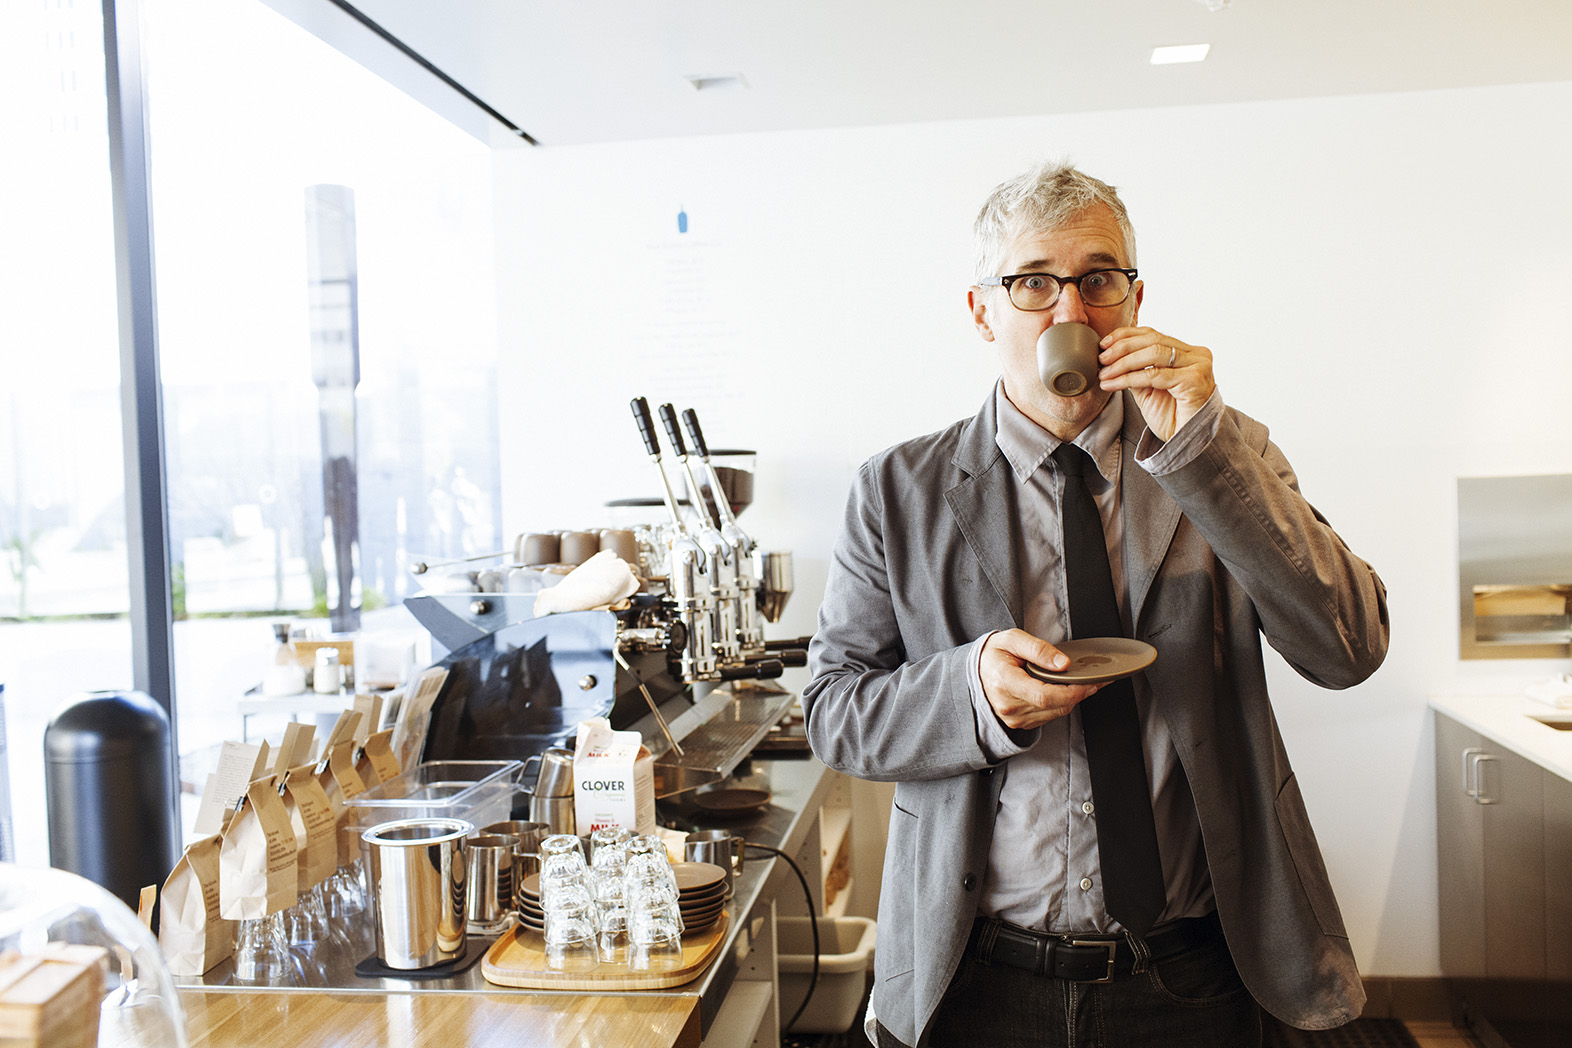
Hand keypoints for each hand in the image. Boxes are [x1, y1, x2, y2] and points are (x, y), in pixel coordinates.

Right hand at [980, 629, 1101, 730]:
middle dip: (1079, 694)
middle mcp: (1008, 705)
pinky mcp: (1019, 723)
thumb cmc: (993, 654)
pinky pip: (1048, 716)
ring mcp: (1013, 717)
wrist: (976, 671)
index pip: (1044, 696)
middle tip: (1094, 680)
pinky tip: (1065, 691)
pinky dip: (1061, 704)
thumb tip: (1063, 663)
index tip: (1088, 683)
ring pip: (1055, 713)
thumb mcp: (1012, 639)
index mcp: (1005, 682)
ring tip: (1082, 684)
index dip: (1072, 692)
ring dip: (1072, 700)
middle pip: (1054, 706)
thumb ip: (1038, 649)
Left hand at [1096, 326, 1215, 441]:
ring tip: (1105, 373)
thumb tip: (1109, 357)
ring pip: (1154, 353)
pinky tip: (1113, 384)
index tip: (1103, 343)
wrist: (1189, 442)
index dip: (1126, 335)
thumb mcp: (1148, 388)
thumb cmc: (1172, 417)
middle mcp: (1196, 354)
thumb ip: (1136, 370)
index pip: (1153, 334)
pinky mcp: (1194, 379)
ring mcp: (1198, 365)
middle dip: (1122, 348)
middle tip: (1101, 358)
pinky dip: (1129, 378)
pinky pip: (1155, 375)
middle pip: (1153, 339)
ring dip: (1124, 363)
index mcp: (1187, 352)